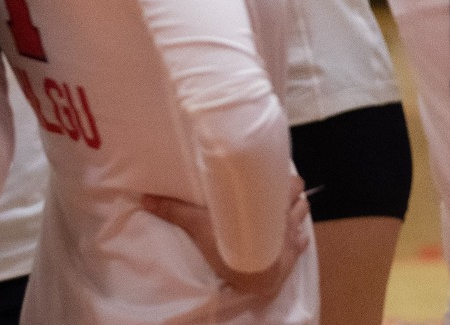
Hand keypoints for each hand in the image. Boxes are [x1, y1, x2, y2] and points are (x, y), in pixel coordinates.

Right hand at [140, 176, 310, 301]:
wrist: (252, 277)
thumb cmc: (230, 248)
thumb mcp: (199, 226)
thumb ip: (174, 211)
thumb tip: (146, 198)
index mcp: (269, 201)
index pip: (289, 179)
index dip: (283, 175)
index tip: (273, 172)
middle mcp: (285, 214)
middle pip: (299, 193)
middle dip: (291, 191)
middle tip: (276, 191)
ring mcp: (292, 234)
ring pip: (304, 212)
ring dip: (296, 210)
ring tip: (283, 210)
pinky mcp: (294, 253)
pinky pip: (303, 241)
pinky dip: (298, 238)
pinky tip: (290, 238)